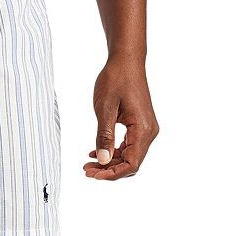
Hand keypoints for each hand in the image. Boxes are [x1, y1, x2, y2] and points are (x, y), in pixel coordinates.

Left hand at [83, 55, 158, 179]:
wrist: (126, 60)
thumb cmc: (115, 79)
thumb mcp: (104, 108)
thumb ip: (104, 135)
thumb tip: (102, 160)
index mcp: (142, 129)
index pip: (132, 163)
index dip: (112, 173)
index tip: (93, 175)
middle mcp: (149, 132)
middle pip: (131, 162)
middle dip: (109, 169)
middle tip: (86, 170)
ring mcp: (146, 128)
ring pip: (130, 155)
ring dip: (110, 161)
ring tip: (89, 163)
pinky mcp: (140, 124)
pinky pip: (129, 144)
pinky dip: (114, 150)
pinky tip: (96, 151)